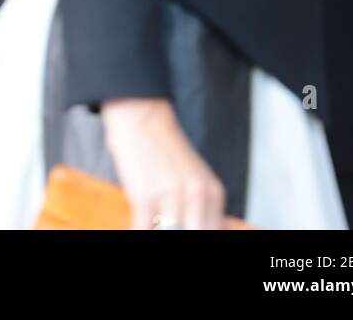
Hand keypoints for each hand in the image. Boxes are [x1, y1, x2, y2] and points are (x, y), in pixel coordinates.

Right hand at [101, 97, 225, 230]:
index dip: (197, 231)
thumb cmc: (165, 150)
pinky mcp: (145, 197)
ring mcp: (172, 196)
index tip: (185, 226)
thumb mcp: (196, 176)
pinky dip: (140, 229)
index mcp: (213, 192)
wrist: (142, 117)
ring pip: (169, 235)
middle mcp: (197, 195)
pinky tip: (139, 222)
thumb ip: (204, 206)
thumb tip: (211, 227)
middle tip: (166, 225)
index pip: (211, 230)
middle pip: (194, 232)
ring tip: (152, 222)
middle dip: (178, 231)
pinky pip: (142, 230)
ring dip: (157, 229)